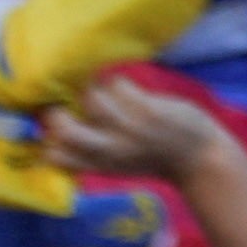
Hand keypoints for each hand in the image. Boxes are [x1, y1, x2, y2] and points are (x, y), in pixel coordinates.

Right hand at [42, 71, 240, 183]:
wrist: (201, 158)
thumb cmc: (154, 157)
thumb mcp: (118, 164)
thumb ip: (89, 151)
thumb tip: (51, 130)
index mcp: (99, 163)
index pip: (54, 155)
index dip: (45, 137)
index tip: (53, 124)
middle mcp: (109, 149)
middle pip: (61, 126)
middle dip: (58, 108)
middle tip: (72, 103)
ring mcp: (128, 129)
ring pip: (90, 96)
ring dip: (94, 87)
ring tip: (106, 91)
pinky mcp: (147, 110)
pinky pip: (118, 84)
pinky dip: (120, 83)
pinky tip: (130, 91)